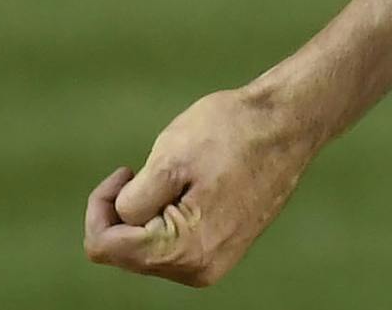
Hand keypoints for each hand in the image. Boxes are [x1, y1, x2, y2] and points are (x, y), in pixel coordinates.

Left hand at [84, 86, 318, 286]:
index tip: (126, 171)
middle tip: (157, 168)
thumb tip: (119, 225)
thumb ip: (133, 201)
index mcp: (183, 250)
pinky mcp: (222, 251)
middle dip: (130, 209)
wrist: (289, 123)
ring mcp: (212, 263)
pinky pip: (174, 243)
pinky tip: (197, 185)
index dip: (101, 205)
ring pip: (149, 247)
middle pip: (126, 250)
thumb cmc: (233, 132)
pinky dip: (171, 214)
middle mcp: (198, 268)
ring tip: (185, 175)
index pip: (105, 245)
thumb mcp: (170, 156)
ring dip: (152, 211)